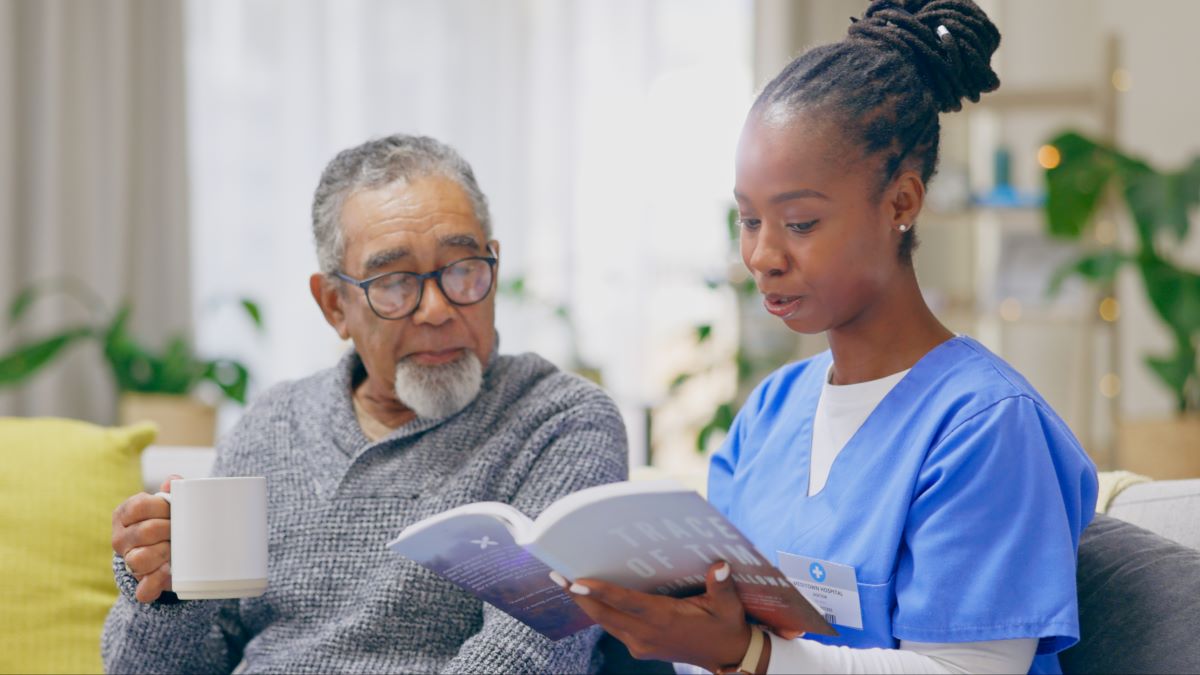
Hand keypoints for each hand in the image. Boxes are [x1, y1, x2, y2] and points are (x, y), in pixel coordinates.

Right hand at [110, 474, 179, 602]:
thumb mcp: (166, 504)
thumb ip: (170, 491)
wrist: (165, 552)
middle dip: (169, 530)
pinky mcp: (139, 584)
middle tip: (180, 530)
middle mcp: (120, 539)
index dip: (161, 508)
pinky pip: (143, 588)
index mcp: (124, 514)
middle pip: (145, 532)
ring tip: (175, 549)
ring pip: (140, 559)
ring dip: (164, 553)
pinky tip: (166, 572)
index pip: (138, 506)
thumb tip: (174, 481)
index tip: (173, 510)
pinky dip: (156, 582)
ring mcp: (127, 562)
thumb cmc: (165, 521)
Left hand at [554, 561, 751, 672]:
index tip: (576, 582)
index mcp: (664, 620)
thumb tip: (721, 566)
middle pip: (604, 614)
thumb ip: (722, 586)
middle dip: (579, 595)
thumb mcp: (729, 606)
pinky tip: (590, 596)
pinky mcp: (640, 647)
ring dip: (586, 603)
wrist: (728, 658)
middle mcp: (646, 634)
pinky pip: (614, 626)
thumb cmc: (726, 626)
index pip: (626, 603)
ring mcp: (641, 644)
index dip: (600, 592)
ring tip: (565, 581)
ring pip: (605, 621)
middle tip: (557, 574)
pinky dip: (600, 611)